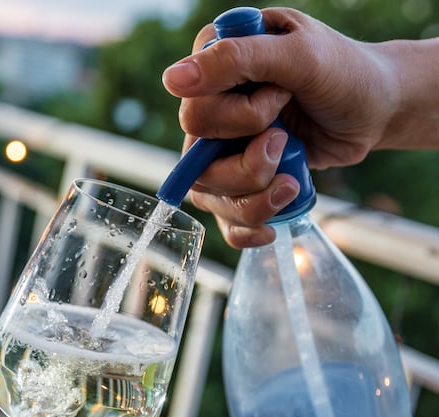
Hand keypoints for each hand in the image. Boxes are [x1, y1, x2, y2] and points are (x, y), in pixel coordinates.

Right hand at [161, 7, 399, 247]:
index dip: (235, 119)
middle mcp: (210, 105)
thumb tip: (172, 80)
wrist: (377, 108)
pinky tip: (271, 227)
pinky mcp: (239, 176)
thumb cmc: (344, 73)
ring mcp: (222, 144)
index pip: (192, 109)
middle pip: (196, 161)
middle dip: (247, 164)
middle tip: (283, 140)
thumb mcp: (299, 55)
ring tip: (289, 183)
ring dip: (251, 200)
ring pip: (208, 193)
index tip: (278, 98)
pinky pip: (223, 217)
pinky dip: (246, 228)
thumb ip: (236, 60)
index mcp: (215, 63)